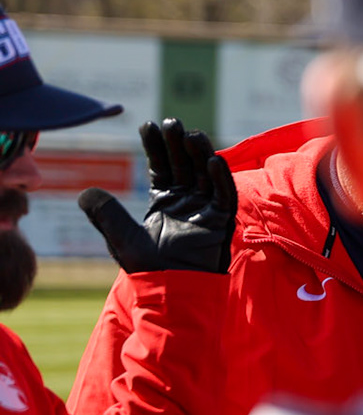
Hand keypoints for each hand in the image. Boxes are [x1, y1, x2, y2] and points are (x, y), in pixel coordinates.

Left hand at [79, 119, 237, 274]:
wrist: (172, 292)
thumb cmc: (148, 269)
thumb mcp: (120, 238)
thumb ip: (106, 214)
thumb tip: (85, 191)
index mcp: (164, 202)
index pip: (161, 167)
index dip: (155, 147)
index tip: (148, 125)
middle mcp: (186, 201)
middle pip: (184, 165)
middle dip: (178, 143)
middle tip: (171, 122)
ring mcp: (205, 209)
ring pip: (205, 174)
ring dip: (200, 153)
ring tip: (191, 134)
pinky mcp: (221, 221)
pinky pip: (224, 195)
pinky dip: (220, 178)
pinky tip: (212, 161)